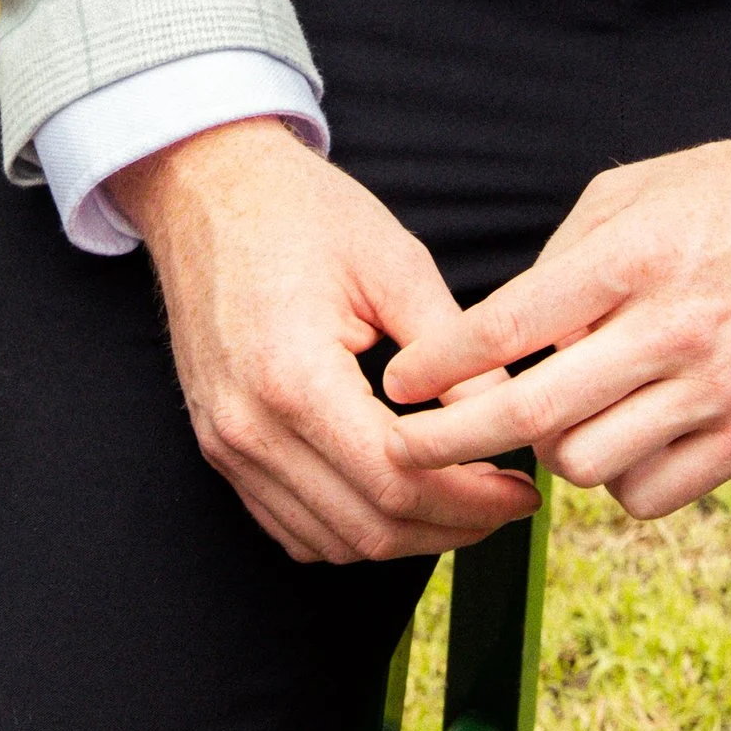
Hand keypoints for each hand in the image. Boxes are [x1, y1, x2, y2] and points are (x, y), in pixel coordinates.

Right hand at [111, 116, 539, 566]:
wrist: (209, 188)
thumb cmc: (301, 211)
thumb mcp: (394, 261)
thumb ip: (452, 349)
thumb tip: (508, 412)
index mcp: (294, 377)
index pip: (395, 480)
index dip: (469, 498)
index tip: (521, 490)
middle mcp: (250, 428)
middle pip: (366, 528)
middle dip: (449, 527)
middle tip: (506, 504)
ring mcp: (227, 445)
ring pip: (329, 542)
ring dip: (404, 538)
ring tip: (464, 502)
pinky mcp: (220, 446)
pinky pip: (291, 527)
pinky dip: (351, 530)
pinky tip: (399, 499)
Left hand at [382, 132, 730, 522]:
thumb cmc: (730, 196)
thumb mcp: (634, 190)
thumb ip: (565, 258)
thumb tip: (505, 332)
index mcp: (632, 257)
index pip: (510, 326)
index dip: (440, 365)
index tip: (396, 387)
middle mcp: (670, 327)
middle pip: (533, 414)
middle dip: (453, 439)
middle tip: (412, 447)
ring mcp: (714, 388)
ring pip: (587, 465)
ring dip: (553, 453)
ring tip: (561, 418)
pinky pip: (650, 495)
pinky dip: (619, 481)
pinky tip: (622, 441)